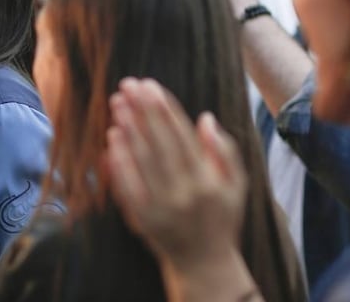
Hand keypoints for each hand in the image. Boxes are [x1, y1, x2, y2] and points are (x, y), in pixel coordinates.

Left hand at [106, 78, 247, 272]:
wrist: (203, 263)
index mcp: (209, 180)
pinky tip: (113, 137)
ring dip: (128, 128)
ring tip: (118, 103)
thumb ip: (224, 151)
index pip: (183, 135)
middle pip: (159, 142)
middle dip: (142, 110)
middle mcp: (186, 191)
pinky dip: (119, 159)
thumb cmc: (221, 218)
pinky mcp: (144, 217)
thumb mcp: (236, 186)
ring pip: (142, 159)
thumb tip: (205, 118)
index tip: (150, 85)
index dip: (164, 108)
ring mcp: (163, 205)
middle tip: (128, 84)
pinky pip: (128, 183)